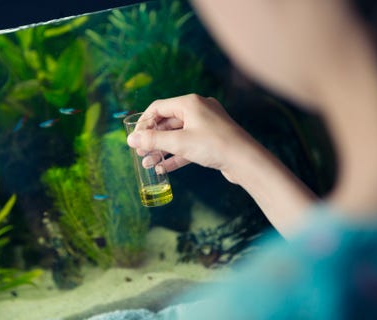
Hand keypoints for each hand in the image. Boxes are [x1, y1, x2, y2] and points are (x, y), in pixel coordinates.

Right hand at [126, 94, 256, 183]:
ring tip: (148, 163)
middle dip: (152, 139)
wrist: (246, 160)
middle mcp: (198, 110)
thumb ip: (153, 140)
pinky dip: (176, 155)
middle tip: (140, 153)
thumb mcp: (179, 142)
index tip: (134, 138)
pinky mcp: (211, 140)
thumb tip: (130, 139)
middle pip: (167, 122)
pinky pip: (188, 145)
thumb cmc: (214, 145)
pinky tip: (164, 168)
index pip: (158, 107)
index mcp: (190, 103)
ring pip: (177, 135)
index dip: (143, 123)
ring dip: (162, 149)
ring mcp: (206, 125)